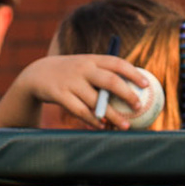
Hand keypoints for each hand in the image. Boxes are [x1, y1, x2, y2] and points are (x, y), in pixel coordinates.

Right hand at [11, 54, 152, 129]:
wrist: (37, 74)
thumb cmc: (71, 73)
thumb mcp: (86, 66)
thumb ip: (105, 73)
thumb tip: (135, 88)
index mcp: (92, 59)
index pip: (117, 63)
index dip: (133, 73)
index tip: (147, 85)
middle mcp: (83, 69)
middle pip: (110, 81)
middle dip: (127, 94)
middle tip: (139, 107)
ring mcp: (71, 82)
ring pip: (96, 101)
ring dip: (111, 115)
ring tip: (124, 125)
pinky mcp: (59, 94)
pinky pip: (79, 110)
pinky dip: (92, 119)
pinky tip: (101, 126)